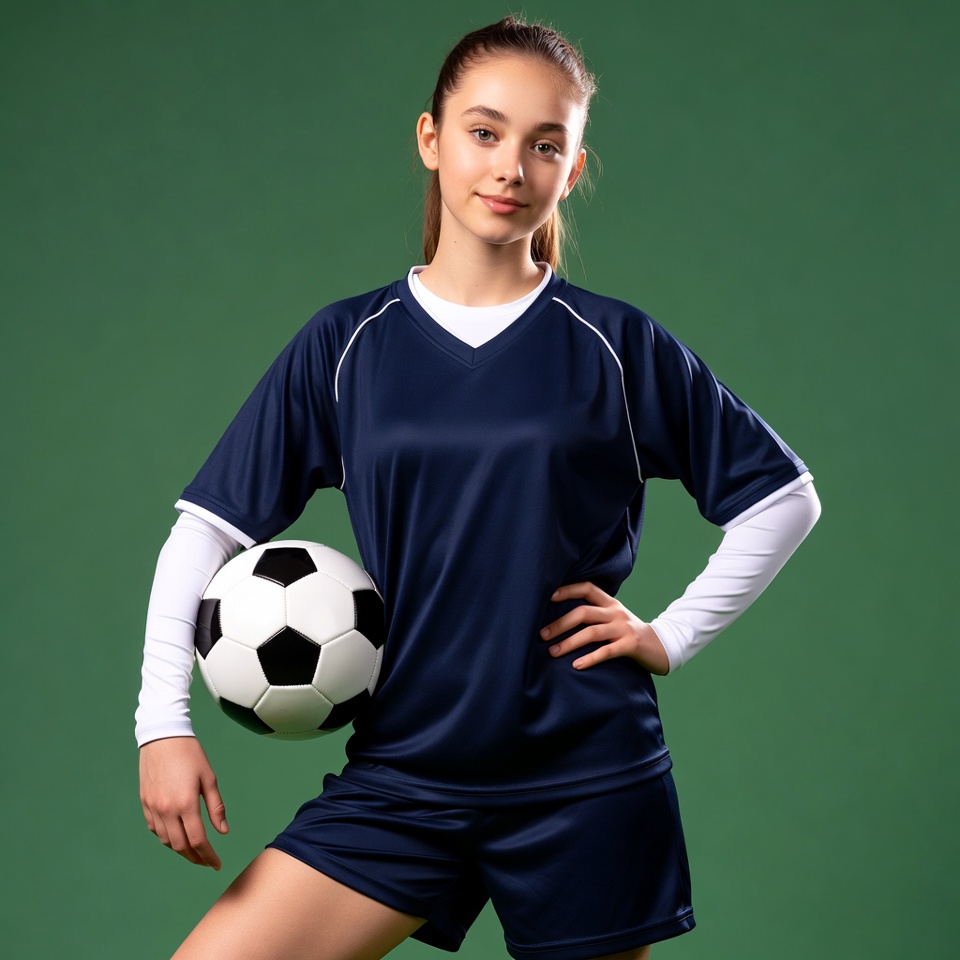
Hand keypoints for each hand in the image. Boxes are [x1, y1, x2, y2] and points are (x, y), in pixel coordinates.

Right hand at [139, 736, 228, 869]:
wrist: (162, 737)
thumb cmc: (190, 754)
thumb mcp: (209, 778)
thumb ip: (216, 807)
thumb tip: (223, 832)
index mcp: (186, 803)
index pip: (198, 840)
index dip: (208, 856)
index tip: (216, 864)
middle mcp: (167, 809)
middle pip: (180, 846)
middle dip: (195, 858)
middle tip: (207, 862)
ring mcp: (153, 807)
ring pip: (166, 841)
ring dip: (180, 850)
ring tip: (194, 851)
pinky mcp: (144, 803)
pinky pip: (154, 829)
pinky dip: (166, 837)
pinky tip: (176, 835)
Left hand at [540, 582, 669, 675]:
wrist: (661, 646)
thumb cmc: (627, 633)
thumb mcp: (613, 618)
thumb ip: (594, 615)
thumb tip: (559, 620)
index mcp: (610, 603)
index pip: (587, 588)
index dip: (567, 590)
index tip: (548, 597)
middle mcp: (616, 612)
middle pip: (584, 612)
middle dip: (560, 623)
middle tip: (542, 635)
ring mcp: (624, 628)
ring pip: (592, 632)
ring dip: (569, 642)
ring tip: (553, 652)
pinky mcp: (630, 645)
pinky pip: (607, 651)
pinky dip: (590, 658)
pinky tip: (576, 665)